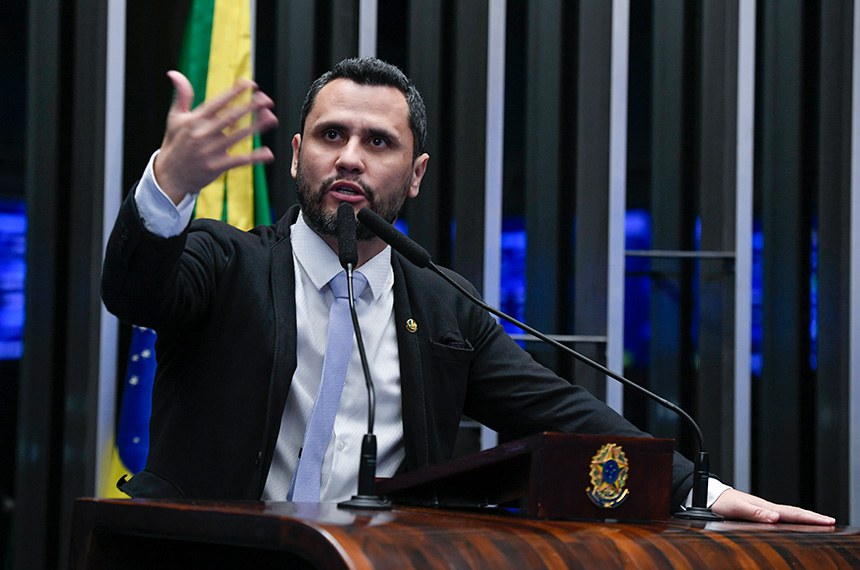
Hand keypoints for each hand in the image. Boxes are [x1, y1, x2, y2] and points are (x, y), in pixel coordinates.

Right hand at [154, 70, 278, 203]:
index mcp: (194, 120)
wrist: (170, 175)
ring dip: (256, 127)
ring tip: (272, 118)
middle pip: (230, 117)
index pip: (217, 103)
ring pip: (237, 137)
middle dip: (249, 107)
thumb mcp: (175, 118)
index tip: (249, 83)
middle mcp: (202, 134)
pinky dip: (254, 158)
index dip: (234, 92)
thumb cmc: (175, 143)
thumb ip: (181, 96)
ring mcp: (209, 151)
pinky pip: (238, 161)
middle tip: (266, 99)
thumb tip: (174, 73)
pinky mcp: (215, 167)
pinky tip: (268, 153)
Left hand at [711, 488, 835, 524]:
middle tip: (831, 521)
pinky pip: (781, 516)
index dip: (810, 517)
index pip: (792, 513)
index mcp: (765, 507)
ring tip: (818, 522)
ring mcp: (764, 509)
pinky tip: (794, 522)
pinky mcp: (759, 512)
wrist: (712, 497)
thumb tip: (775, 517)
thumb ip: (756, 513)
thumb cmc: (723, 502)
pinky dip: (792, 519)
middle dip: (813, 517)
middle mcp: (767, 507)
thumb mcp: (738, 508)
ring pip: (789, 514)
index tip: (827, 520)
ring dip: (804, 518)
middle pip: (794, 512)